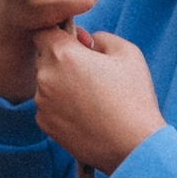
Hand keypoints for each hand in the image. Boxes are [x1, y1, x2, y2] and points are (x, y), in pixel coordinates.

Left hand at [34, 27, 163, 170]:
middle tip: (91, 73)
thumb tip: (85, 40)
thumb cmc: (133, 98)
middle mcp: (45, 77)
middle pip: (45, 57)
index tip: (76, 42)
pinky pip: (48, 105)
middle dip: (63, 59)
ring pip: (46, 83)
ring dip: (61, 84)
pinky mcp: (45, 125)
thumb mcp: (127, 53)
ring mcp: (42, 103)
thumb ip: (100, 37)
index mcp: (63, 54)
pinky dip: (61, 106)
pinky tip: (85, 114)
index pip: (43, 31)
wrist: (133, 146)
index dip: (59, 33)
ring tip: (91, 97)